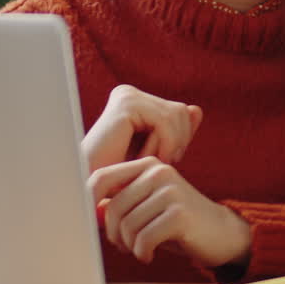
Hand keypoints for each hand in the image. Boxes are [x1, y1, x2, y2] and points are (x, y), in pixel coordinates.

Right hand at [82, 84, 202, 172]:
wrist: (87, 190)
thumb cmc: (119, 178)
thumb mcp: (157, 154)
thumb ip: (177, 132)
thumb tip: (197, 109)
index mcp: (135, 100)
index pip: (181, 112)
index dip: (179, 140)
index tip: (161, 160)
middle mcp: (128, 93)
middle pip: (181, 111)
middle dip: (175, 143)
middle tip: (151, 163)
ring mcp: (126, 95)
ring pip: (177, 114)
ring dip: (167, 146)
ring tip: (143, 162)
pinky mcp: (126, 103)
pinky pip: (166, 121)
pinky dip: (163, 145)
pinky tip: (144, 160)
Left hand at [89, 156, 251, 267]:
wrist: (219, 231)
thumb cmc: (175, 220)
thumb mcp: (146, 206)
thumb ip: (119, 202)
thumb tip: (84, 209)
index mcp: (148, 165)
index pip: (102, 178)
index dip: (86, 200)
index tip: (84, 220)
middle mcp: (160, 172)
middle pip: (113, 207)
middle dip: (113, 234)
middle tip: (125, 244)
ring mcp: (171, 190)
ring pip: (128, 225)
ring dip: (129, 245)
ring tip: (140, 248)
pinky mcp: (180, 213)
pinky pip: (144, 238)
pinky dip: (142, 252)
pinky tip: (148, 254)